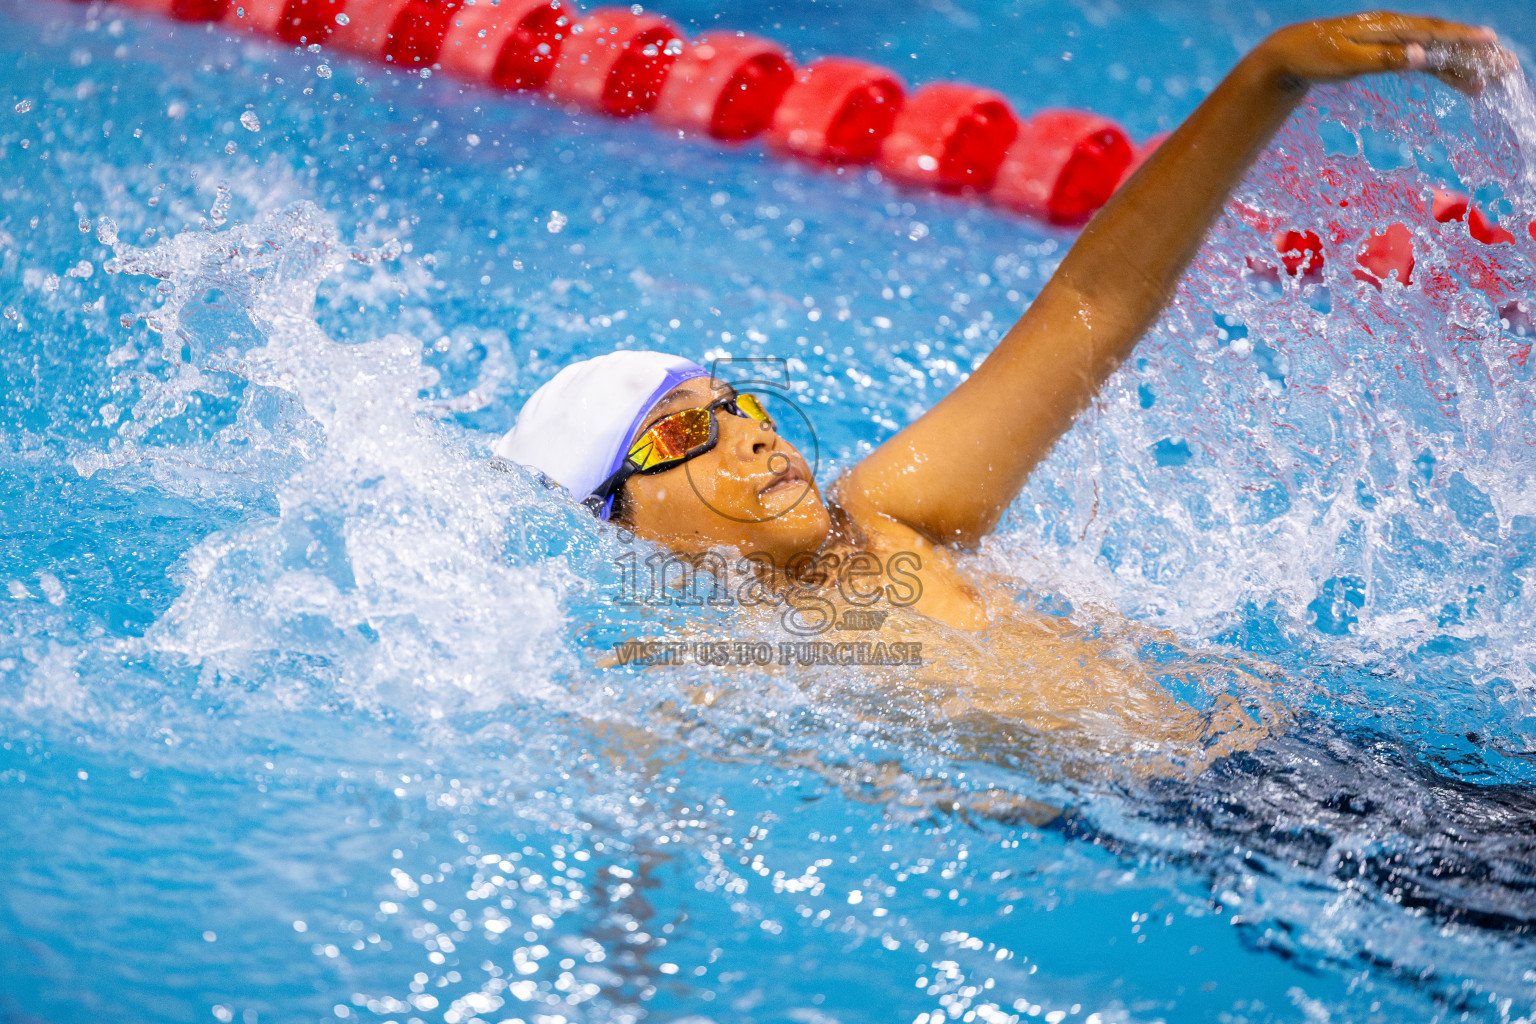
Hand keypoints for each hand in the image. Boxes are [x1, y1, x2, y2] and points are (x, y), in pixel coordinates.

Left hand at [1254, 11, 1510, 94]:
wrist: (1289, 54)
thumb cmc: (1314, 58)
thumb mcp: (1345, 61)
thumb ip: (1383, 59)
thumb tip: (1420, 56)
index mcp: (1387, 27)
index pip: (1432, 31)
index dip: (1462, 37)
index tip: (1489, 43)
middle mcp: (1394, 29)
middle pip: (1442, 39)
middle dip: (1473, 53)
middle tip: (1505, 68)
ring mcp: (1391, 39)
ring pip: (1434, 50)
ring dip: (1460, 65)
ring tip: (1486, 84)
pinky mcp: (1386, 50)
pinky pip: (1421, 57)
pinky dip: (1440, 68)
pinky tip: (1457, 81)